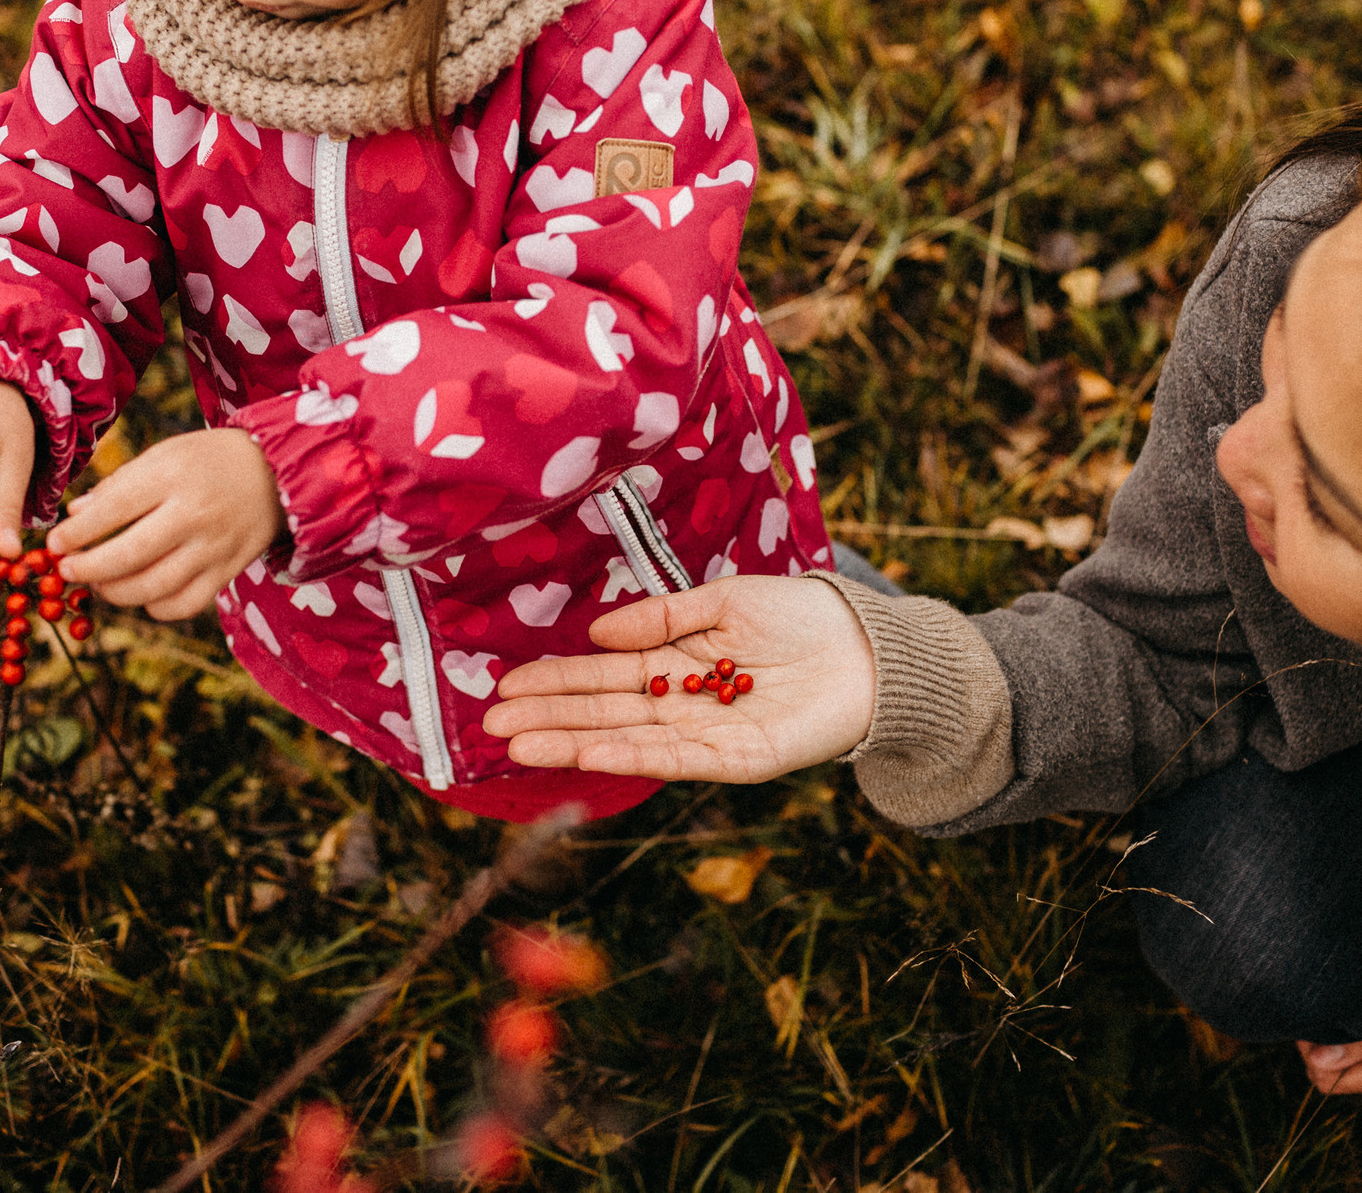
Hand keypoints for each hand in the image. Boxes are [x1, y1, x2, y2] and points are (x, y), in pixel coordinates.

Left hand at [45, 428, 284, 620]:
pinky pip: (184, 604)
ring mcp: (213, 547)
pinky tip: (141, 593)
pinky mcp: (226, 571)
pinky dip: (155, 607)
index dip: (78, 533)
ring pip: (153, 587)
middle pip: (130, 555)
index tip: (54, 544)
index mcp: (172, 476)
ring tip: (99, 583)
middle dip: (89, 568)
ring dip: (115, 592)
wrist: (275, 473)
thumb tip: (74, 516)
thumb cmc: (207, 461)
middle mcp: (193, 514)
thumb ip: (118, 485)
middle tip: (67, 570)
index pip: (114, 510)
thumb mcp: (163, 455)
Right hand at [482, 576, 876, 781]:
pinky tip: (586, 750)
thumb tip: (599, 632)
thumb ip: (664, 618)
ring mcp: (706, 735)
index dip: (556, 679)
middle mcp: (683, 705)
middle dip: (547, 716)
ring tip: (518, 743)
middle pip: (603, 711)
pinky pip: (673, 759)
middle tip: (491, 723)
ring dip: (570, 740)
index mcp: (678, 664)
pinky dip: (627, 755)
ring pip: (626, 738)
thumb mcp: (725, 600)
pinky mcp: (736, 760)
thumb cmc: (802, 617)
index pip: (604, 675)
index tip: (507, 686)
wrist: (870, 650)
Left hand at [1298, 997, 1361, 1104]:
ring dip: (1344, 1054)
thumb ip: (1361, 1037)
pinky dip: (1361, 1057)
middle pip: (1340, 1081)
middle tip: (1327, 1016)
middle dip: (1326, 1051)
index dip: (1313, 1052)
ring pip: (1353, 1080)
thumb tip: (1315, 1059)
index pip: (1334, 1080)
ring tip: (1352, 1022)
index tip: (1311, 1022)